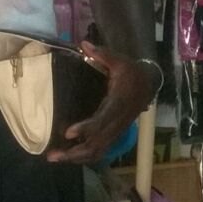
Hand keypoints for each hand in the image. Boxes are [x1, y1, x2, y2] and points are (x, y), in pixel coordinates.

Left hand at [46, 41, 153, 165]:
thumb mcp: (119, 60)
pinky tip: (69, 157)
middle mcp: (118, 121)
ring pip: (98, 150)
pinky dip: (85, 156)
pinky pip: (101, 149)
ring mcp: (117, 130)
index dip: (86, 128)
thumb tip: (84, 43)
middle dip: (74, 152)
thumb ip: (102, 53)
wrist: (150, 83)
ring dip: (77, 157)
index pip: (102, 120)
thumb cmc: (132, 71)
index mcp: (118, 103)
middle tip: (52, 155)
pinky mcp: (115, 133)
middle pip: (97, 143)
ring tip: (55, 158)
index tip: (68, 133)